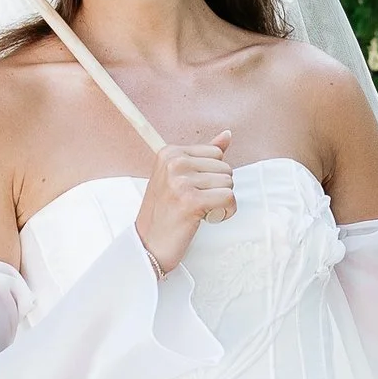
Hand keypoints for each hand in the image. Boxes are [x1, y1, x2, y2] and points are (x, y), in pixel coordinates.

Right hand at [135, 133, 235, 274]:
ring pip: (229, 184)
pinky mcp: (190, 201)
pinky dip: (225, 212)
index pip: (216, 153)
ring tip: (199, 211)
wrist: (148, 244)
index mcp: (169, 152)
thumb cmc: (166, 212)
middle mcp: (173, 163)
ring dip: (221, 203)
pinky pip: (229, 199)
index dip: (212, 175)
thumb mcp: (180, 177)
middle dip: (218, 189)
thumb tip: (228, 134)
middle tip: (195, 204)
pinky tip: (207, 218)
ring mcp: (180, 181)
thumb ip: (204, 155)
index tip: (192, 190)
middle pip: (225, 168)